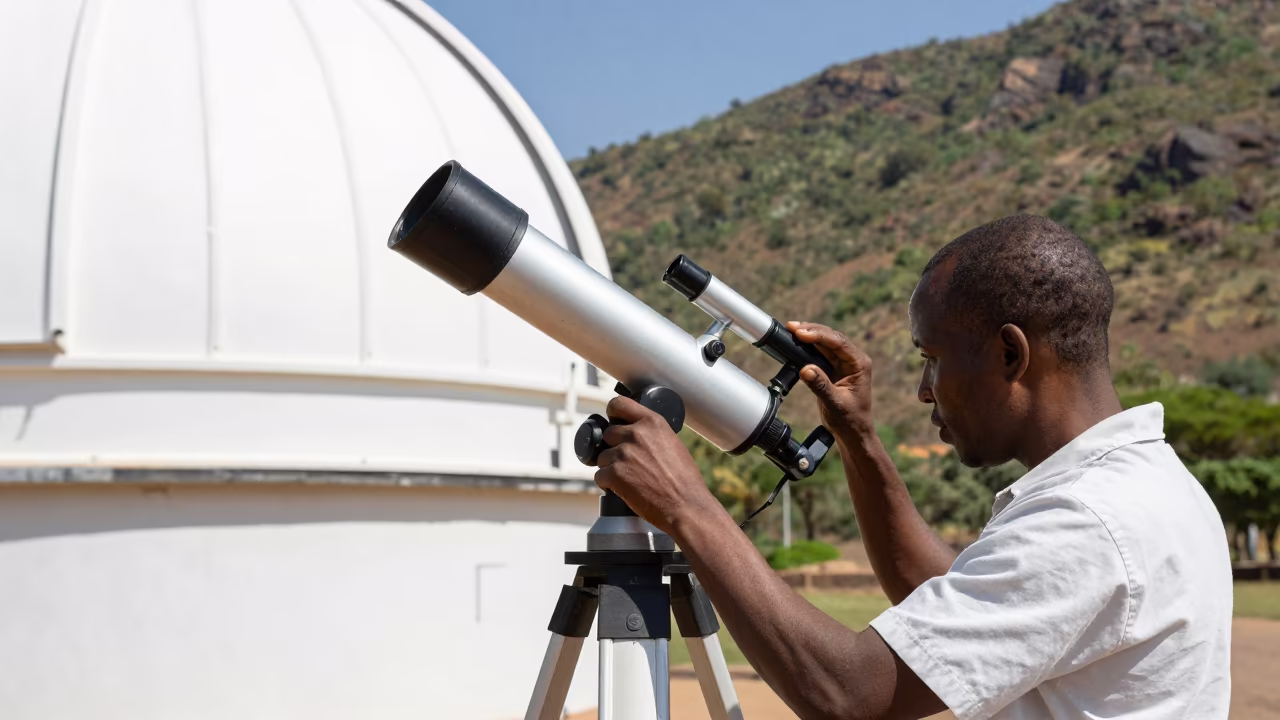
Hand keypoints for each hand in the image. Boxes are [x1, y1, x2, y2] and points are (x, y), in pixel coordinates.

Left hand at [593, 396, 717, 535]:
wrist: (685, 505)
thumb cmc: (684, 480)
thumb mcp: (673, 443)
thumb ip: (652, 434)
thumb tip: (637, 433)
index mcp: (652, 422)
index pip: (618, 404)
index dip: (613, 414)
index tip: (614, 421)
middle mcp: (636, 434)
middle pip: (608, 434)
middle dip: (614, 448)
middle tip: (628, 462)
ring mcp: (623, 453)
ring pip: (602, 457)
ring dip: (611, 468)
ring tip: (630, 479)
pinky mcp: (615, 474)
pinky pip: (599, 476)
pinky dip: (608, 484)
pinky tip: (623, 489)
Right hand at [785, 321, 875, 441]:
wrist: (852, 432)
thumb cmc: (849, 420)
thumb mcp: (835, 404)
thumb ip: (821, 386)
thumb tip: (806, 369)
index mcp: (859, 364)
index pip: (838, 343)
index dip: (819, 335)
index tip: (801, 333)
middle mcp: (853, 360)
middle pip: (831, 338)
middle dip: (812, 331)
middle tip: (792, 327)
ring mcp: (843, 363)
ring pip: (825, 343)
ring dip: (809, 336)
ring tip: (791, 329)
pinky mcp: (833, 369)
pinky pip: (820, 353)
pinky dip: (808, 346)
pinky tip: (797, 341)